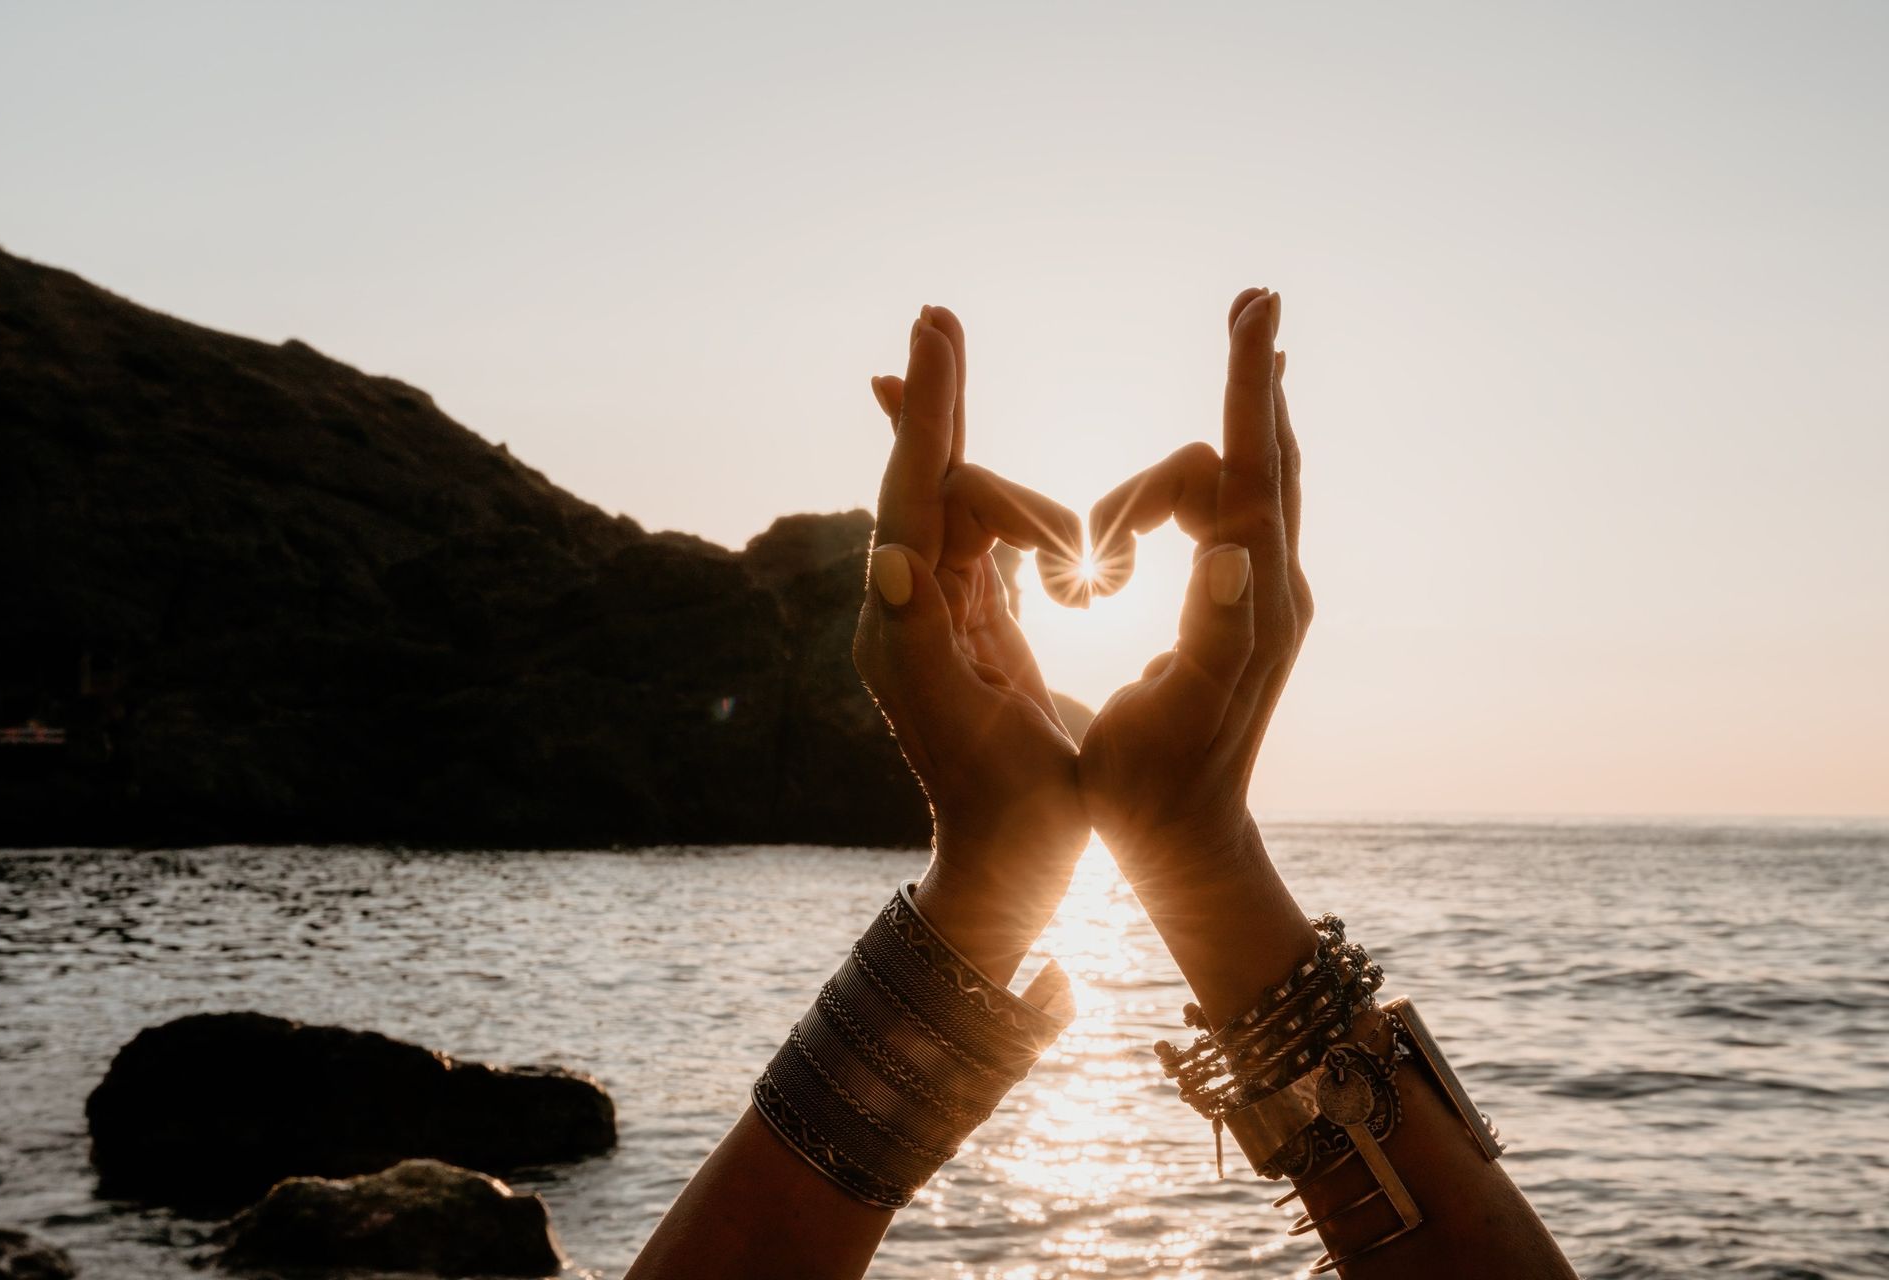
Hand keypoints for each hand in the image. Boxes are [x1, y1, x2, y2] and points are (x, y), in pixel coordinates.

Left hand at [856, 306, 1089, 982]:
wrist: (1012, 870)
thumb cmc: (1012, 813)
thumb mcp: (966, 727)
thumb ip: (921, 641)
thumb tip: (885, 554)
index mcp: (905, 624)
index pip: (913, 491)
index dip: (928, 410)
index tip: (933, 330)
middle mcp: (909, 605)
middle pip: (931, 479)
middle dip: (939, 398)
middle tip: (933, 316)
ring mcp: (940, 611)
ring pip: (963, 504)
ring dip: (1009, 485)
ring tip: (1068, 546)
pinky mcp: (972, 623)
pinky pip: (977, 535)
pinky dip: (997, 497)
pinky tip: (978, 459)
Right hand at [1077, 289, 1310, 871]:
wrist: (1186, 845)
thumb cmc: (1154, 789)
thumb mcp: (1176, 716)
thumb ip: (1213, 635)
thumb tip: (1234, 551)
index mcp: (1251, 602)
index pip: (1251, 468)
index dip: (1247, 385)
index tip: (1256, 305)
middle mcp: (1272, 587)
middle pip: (1264, 455)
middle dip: (1254, 377)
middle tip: (1252, 302)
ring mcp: (1262, 596)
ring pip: (1237, 485)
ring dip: (1163, 484)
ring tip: (1091, 559)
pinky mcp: (1243, 608)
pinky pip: (1224, 514)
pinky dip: (1185, 489)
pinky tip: (1177, 484)